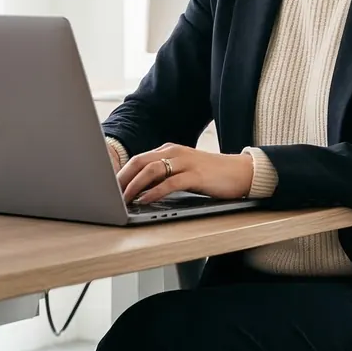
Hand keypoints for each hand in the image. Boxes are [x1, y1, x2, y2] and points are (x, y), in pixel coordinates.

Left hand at [119, 143, 254, 205]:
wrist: (242, 172)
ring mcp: (186, 162)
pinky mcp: (196, 175)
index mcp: (170, 150)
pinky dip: (154, 192)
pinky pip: (169, 183)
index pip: (139, 159)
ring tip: (124, 199)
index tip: (109, 188)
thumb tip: (140, 189)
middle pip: (140, 161)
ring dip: (134, 185)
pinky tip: (145, 200)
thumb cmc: (212, 175)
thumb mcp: (184, 170)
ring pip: (151, 170)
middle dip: (121, 178)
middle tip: (109, 194)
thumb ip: (165, 175)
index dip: (121, 173)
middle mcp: (176, 152)